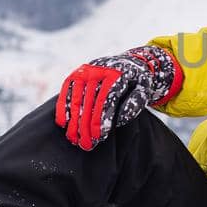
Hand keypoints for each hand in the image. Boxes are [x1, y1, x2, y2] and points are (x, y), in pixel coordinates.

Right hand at [55, 46, 177, 150]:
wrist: (129, 62)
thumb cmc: (136, 82)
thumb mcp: (143, 91)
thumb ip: (133, 105)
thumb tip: (117, 121)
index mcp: (118, 73)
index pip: (107, 99)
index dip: (102, 119)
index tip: (99, 137)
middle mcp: (100, 69)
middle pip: (89, 101)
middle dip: (86, 126)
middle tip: (86, 145)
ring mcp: (86, 70)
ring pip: (76, 98)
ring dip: (74, 121)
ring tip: (74, 139)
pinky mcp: (77, 74)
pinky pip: (67, 91)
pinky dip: (63, 107)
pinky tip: (63, 124)